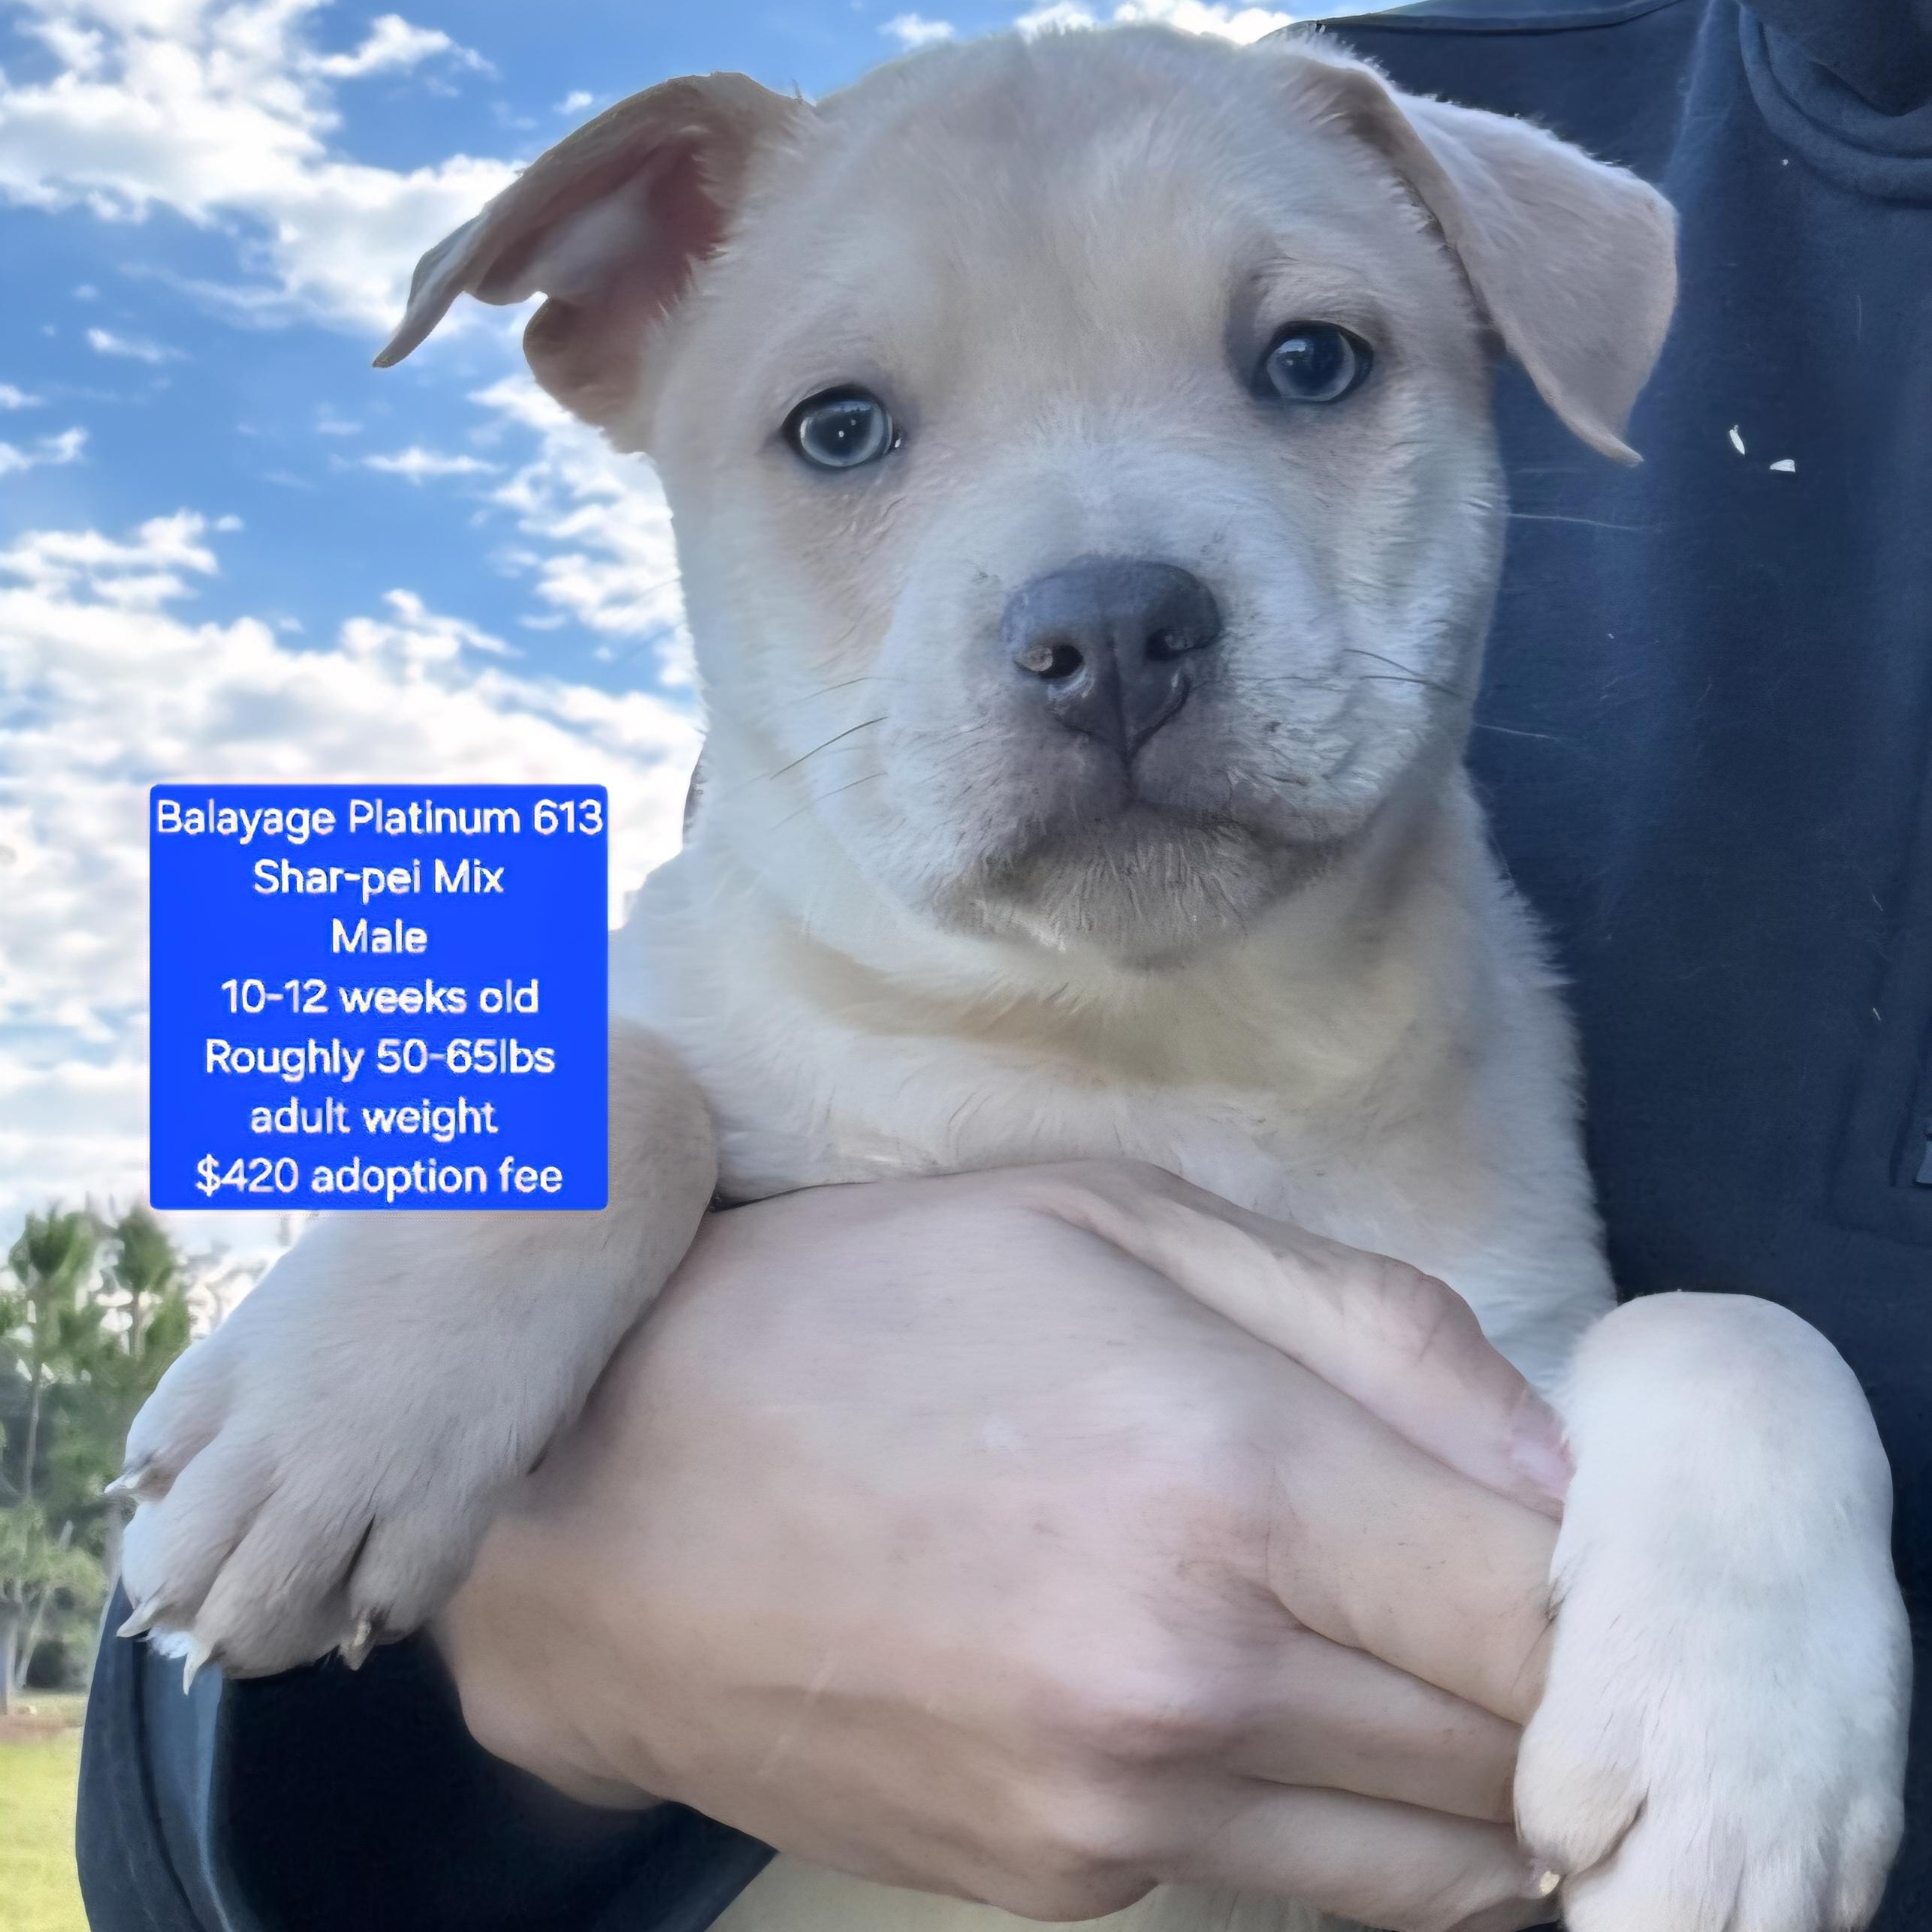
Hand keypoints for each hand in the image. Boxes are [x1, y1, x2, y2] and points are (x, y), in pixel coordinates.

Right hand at [440, 1162, 1566, 1931]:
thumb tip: (1557, 1458)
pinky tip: (1294, 1711)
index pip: (1551, 1609)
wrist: (607, 1495)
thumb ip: (1366, 1328)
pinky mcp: (1058, 1886)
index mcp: (1229, 1485)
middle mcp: (1195, 1684)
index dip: (1611, 1581)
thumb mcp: (1112, 1222)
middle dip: (1560, 1683)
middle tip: (1507, 1587)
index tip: (1580, 1529)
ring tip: (1427, 1661)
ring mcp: (1122, 1814)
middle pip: (1520, 1758)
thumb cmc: (861, 1309)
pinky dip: (1353, 1825)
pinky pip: (1294, 1891)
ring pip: (1437, 1869)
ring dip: (1483, 1781)